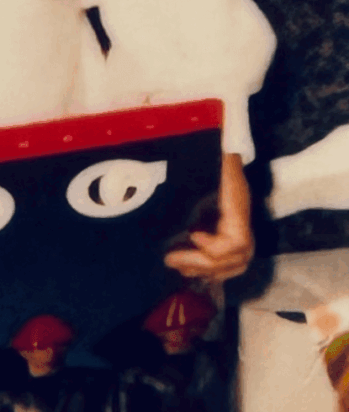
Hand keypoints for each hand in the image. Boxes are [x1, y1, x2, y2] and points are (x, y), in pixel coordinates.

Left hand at [164, 152, 253, 282]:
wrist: (212, 142)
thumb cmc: (207, 148)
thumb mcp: (207, 155)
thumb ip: (207, 160)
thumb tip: (194, 152)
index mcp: (235, 200)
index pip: (237, 240)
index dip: (215, 247)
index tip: (192, 234)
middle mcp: (241, 216)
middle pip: (237, 257)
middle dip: (204, 264)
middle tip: (170, 259)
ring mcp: (237, 225)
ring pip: (236, 263)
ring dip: (206, 270)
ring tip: (176, 264)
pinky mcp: (227, 230)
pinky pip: (228, 261)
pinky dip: (209, 270)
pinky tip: (185, 266)